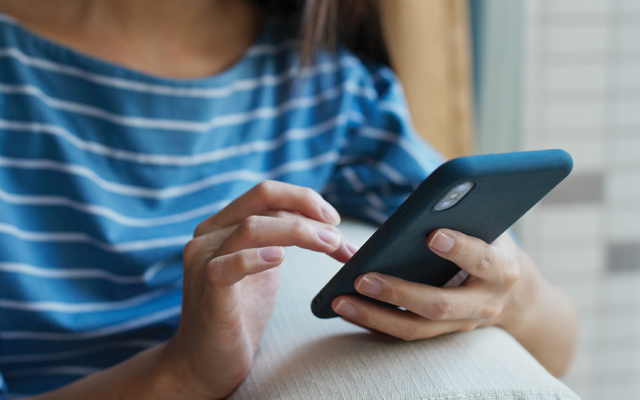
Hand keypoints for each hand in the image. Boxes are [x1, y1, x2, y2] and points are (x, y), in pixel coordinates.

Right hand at [160, 181, 354, 398]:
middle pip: (262, 198)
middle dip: (308, 210)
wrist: (205, 364)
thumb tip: (324, 222)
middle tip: (338, 235)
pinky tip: (280, 258)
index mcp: (222, 225)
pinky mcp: (206, 292)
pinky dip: (255, 258)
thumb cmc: (238, 315)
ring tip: (330, 245)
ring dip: (299, 232)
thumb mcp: (264, 268)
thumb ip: (280, 240)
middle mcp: (208, 236)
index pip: (265, 193)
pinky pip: (227, 267)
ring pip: (252, 227)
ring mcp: (203, 262)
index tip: (333, 219)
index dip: (304, 199)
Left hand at [331, 229, 536, 340]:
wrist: (515, 297)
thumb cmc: (492, 247)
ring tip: (341, 301)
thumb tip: (421, 204)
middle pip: (439, 304)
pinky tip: (348, 309)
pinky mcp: (442, 335)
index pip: (482, 260)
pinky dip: (374, 324)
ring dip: (375, 316)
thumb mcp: (489, 229)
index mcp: (501, 268)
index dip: (459, 248)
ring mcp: (462, 324)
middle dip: (399, 293)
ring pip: (417, 328)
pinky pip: (405, 333)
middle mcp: (483, 302)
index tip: (432, 234)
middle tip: (362, 278)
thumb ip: (465, 216)